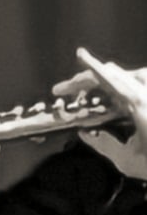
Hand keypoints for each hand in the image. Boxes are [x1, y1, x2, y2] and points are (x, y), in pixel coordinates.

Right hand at [53, 49, 146, 178]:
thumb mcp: (127, 160)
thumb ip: (103, 144)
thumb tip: (85, 133)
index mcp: (138, 104)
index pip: (110, 79)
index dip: (91, 67)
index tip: (80, 54)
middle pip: (118, 75)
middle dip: (93, 80)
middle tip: (75, 93)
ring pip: (133, 78)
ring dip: (113, 83)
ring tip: (94, 95)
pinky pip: (142, 86)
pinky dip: (128, 89)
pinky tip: (122, 104)